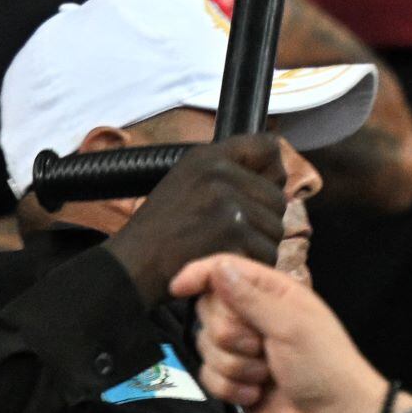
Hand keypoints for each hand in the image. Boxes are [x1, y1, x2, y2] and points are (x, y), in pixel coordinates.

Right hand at [104, 134, 287, 299]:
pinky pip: (267, 254)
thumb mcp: (184, 182)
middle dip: (263, 221)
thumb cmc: (158, 231)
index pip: (267, 146)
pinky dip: (252, 266)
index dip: (272, 171)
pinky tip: (225, 264)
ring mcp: (228, 203)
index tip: (264, 188)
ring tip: (225, 250)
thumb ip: (225, 174)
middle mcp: (220, 173)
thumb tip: (277, 176)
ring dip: (258, 247)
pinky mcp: (233, 233)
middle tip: (232, 235)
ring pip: (275, 229)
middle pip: (278, 198)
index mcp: (208, 157)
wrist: (133, 264)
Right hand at [172, 253, 388, 412]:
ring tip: (266, 376)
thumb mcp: (291, 325)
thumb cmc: (324, 365)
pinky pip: (209, 377)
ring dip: (235, 366)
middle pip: (208, 311)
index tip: (177, 288)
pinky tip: (256, 396)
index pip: (224, 270)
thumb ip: (251, 298)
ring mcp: (243, 351)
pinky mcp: (236, 382)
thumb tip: (218, 268)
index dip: (199, 275)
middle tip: (261, 347)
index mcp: (272, 293)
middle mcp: (254, 317)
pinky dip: (231, 389)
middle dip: (229, 334)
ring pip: (206, 347)